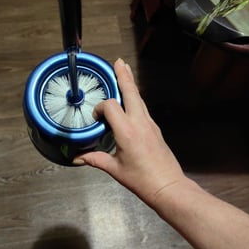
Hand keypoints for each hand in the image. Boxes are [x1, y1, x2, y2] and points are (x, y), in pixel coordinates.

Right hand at [74, 58, 185, 205]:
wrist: (167, 186)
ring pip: (139, 98)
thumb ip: (96, 159)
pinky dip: (136, 99)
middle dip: (123, 76)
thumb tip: (80, 158)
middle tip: (118, 62)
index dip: (100, 108)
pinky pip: (143, 108)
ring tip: (125, 71)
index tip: (96, 118)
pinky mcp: (155, 129)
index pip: (110, 106)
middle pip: (131, 92)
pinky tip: (132, 99)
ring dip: (131, 84)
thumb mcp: (115, 169)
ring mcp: (150, 124)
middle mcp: (140, 123)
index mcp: (126, 132)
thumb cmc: (143, 180)